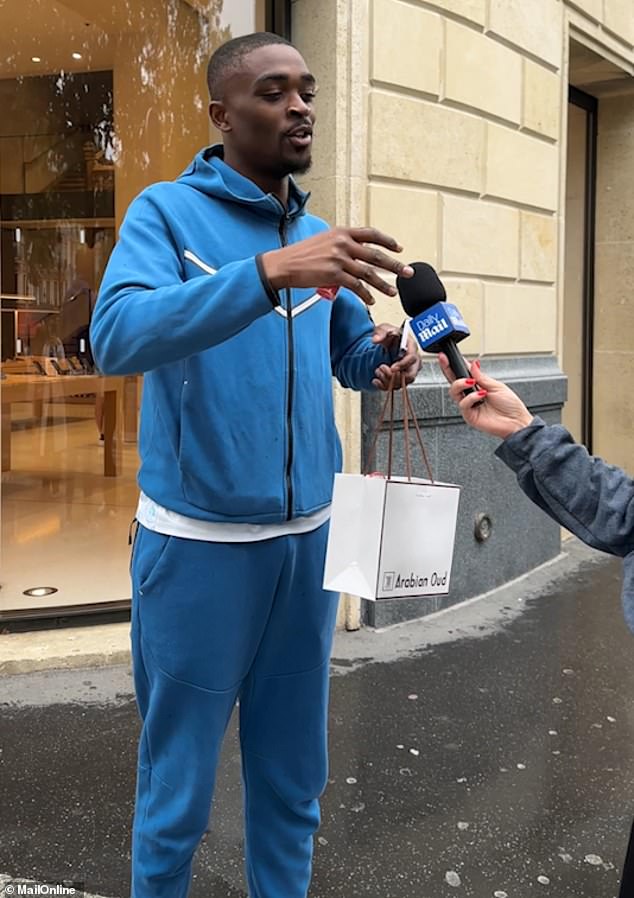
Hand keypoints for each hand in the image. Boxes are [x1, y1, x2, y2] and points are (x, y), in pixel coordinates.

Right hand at [260, 227, 413, 306]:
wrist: (284, 264)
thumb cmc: (301, 255)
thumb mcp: (323, 240)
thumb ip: (342, 243)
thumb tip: (357, 251)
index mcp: (341, 232)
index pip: (371, 234)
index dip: (388, 241)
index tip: (399, 248)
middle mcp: (342, 243)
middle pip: (376, 255)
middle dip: (395, 265)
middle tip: (408, 272)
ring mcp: (339, 259)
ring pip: (369, 274)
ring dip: (383, 284)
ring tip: (393, 292)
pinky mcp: (334, 275)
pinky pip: (356, 287)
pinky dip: (366, 295)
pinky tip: (371, 300)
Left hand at [371, 323, 420, 389]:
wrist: (385, 344)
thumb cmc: (389, 336)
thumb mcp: (384, 329)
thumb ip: (380, 333)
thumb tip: (376, 339)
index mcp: (411, 347)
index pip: (412, 358)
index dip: (402, 365)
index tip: (392, 368)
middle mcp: (412, 361)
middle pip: (411, 375)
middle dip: (395, 376)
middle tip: (381, 369)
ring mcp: (407, 371)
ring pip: (402, 383)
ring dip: (387, 380)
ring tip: (377, 370)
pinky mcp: (401, 379)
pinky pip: (395, 387)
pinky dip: (383, 386)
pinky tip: (376, 380)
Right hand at [438, 353, 533, 438]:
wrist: (516, 422)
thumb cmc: (511, 406)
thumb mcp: (496, 386)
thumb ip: (481, 376)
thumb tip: (473, 364)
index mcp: (478, 386)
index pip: (462, 374)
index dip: (453, 365)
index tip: (446, 356)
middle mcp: (471, 395)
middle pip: (453, 382)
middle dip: (447, 370)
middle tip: (446, 361)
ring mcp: (469, 406)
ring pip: (454, 392)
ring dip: (460, 384)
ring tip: (471, 382)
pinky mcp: (469, 416)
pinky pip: (463, 404)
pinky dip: (471, 397)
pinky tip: (481, 395)